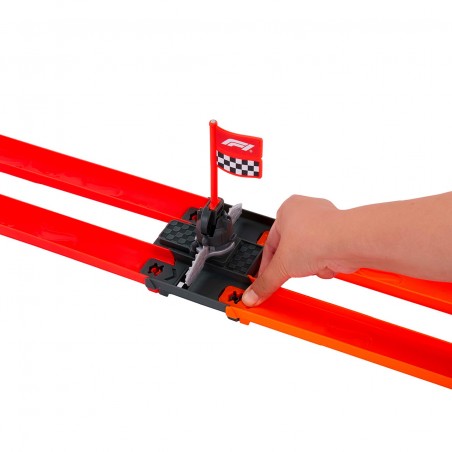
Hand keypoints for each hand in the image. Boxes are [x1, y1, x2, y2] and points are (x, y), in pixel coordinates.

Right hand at [242, 195, 357, 306]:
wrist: (348, 242)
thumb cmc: (316, 237)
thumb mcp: (281, 264)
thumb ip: (265, 281)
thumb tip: (253, 294)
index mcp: (288, 209)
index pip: (270, 242)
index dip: (266, 264)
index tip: (263, 279)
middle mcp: (307, 213)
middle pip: (290, 250)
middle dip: (292, 265)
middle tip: (287, 276)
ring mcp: (325, 225)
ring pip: (308, 255)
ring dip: (309, 267)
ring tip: (311, 266)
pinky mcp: (339, 238)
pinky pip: (325, 257)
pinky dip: (324, 266)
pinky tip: (325, 266)